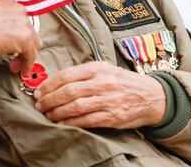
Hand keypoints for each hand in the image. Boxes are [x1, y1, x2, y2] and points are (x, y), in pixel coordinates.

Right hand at [0, 0, 41, 73]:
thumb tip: (2, 35)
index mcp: (7, 2)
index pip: (21, 20)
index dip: (16, 34)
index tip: (12, 43)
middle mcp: (18, 9)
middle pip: (30, 31)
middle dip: (22, 46)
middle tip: (14, 57)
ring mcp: (23, 22)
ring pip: (32, 43)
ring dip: (24, 56)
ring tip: (15, 65)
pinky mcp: (24, 37)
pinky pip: (31, 55)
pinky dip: (26, 64)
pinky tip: (19, 69)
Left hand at [34, 61, 165, 128]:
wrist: (151, 96)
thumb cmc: (124, 83)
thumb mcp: (106, 70)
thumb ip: (84, 74)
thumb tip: (57, 82)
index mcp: (99, 68)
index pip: (67, 75)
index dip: (49, 84)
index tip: (39, 91)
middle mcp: (103, 83)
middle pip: (68, 92)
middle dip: (49, 100)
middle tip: (40, 105)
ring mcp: (108, 100)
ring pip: (75, 107)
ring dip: (57, 112)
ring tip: (48, 115)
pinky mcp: (112, 116)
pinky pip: (86, 120)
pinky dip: (71, 122)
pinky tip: (62, 123)